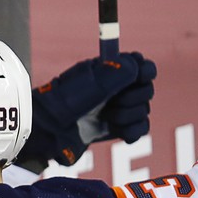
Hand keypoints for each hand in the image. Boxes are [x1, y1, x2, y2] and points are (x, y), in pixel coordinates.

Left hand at [19, 52, 156, 167]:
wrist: (50, 130)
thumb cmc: (65, 101)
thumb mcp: (91, 82)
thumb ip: (118, 71)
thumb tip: (138, 65)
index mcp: (111, 70)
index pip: (142, 66)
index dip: (145, 71)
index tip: (137, 77)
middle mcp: (117, 88)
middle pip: (147, 90)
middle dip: (132, 98)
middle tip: (110, 104)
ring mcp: (118, 109)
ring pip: (143, 110)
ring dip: (126, 116)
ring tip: (104, 118)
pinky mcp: (117, 129)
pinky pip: (140, 128)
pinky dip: (132, 131)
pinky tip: (118, 131)